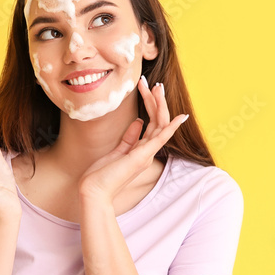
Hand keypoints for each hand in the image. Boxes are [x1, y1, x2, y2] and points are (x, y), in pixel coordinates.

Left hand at [78, 76, 187, 202]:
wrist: (93, 192)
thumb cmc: (101, 175)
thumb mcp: (116, 151)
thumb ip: (129, 137)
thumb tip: (138, 121)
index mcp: (141, 150)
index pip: (152, 123)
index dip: (150, 104)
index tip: (145, 88)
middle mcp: (147, 151)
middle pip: (158, 121)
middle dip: (155, 100)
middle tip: (151, 82)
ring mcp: (146, 154)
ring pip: (160, 124)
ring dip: (160, 104)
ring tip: (158, 87)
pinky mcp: (142, 156)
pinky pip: (161, 138)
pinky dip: (171, 127)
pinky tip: (180, 116)